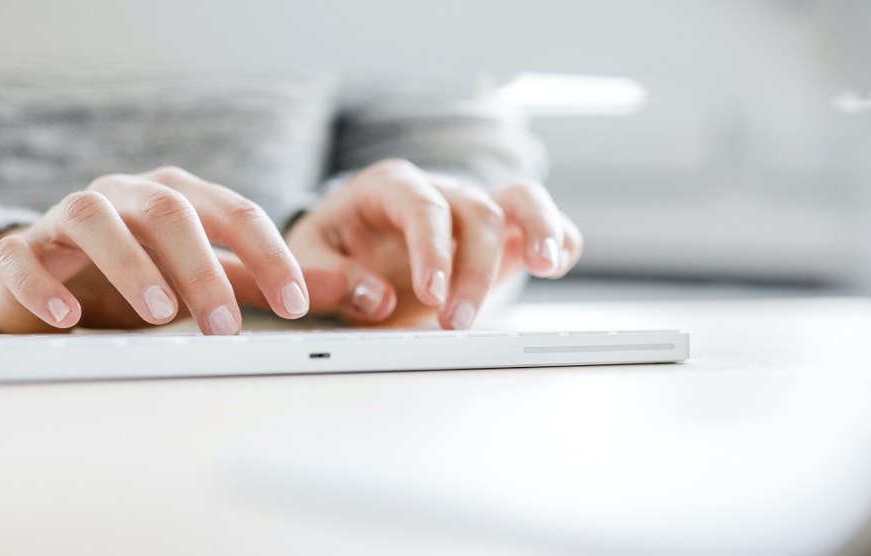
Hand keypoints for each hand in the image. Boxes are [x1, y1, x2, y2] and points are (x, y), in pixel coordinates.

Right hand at [0, 166, 309, 333]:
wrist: (41, 274)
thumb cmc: (134, 272)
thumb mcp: (205, 275)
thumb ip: (267, 281)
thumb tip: (357, 294)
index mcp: (176, 197)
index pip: (233, 212)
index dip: (268, 254)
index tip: (296, 305)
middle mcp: (125, 195)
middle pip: (169, 211)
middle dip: (202, 267)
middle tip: (224, 325)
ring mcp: (68, 217)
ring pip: (96, 219)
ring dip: (130, 264)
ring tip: (157, 313)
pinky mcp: (22, 249)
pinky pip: (26, 256)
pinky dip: (47, 284)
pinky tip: (69, 318)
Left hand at [282, 158, 581, 328]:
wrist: (349, 240)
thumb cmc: (333, 244)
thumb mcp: (311, 256)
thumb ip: (333, 276)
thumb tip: (375, 298)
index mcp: (389, 187)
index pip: (421, 206)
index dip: (432, 249)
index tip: (432, 293)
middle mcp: (438, 189)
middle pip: (475, 210)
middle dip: (474, 270)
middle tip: (458, 323)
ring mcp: (472, 206)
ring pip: (520, 198)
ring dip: (539, 231)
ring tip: (548, 268)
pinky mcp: (498, 231)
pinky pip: (535, 221)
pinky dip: (557, 236)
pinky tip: (559, 264)